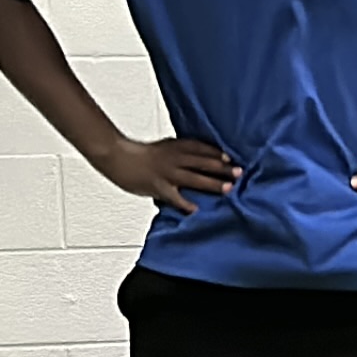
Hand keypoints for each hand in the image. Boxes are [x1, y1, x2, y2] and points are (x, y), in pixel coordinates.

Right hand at [92, 136, 235, 213]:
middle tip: (239, 172)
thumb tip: (194, 159)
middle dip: (222, 168)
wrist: (117, 156)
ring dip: (213, 184)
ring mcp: (167, 173)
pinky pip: (175, 197)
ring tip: (228, 189)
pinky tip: (196, 210)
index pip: (201, 148)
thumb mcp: (163, 147)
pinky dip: (186, 204)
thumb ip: (179, 153)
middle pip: (203, 162)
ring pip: (195, 178)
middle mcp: (174, 158)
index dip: (217, 153)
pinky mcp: (158, 186)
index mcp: (175, 146)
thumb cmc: (138, 154)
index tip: (231, 158)